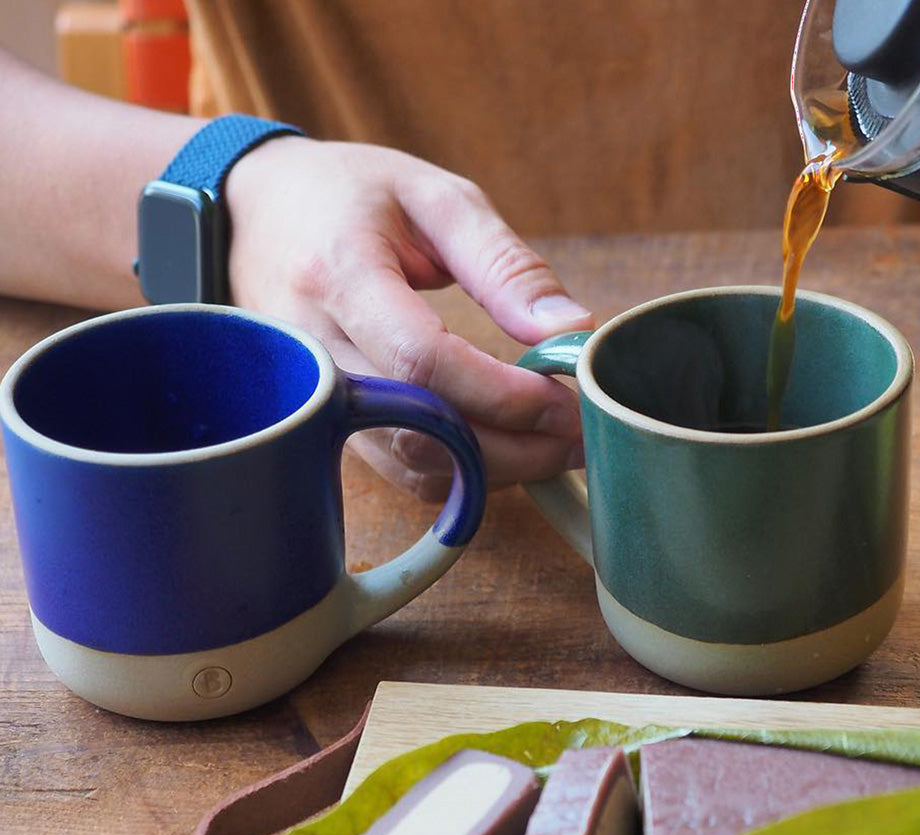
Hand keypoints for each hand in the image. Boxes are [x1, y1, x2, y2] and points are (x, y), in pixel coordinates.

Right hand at [225, 138, 591, 499]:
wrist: (251, 214)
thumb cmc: (347, 195)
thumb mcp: (434, 198)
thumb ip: (505, 264)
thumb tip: (572, 329)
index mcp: (339, 274)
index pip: (422, 363)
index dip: (504, 395)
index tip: (568, 398)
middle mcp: (315, 351)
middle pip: (421, 431)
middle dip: (517, 446)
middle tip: (583, 432)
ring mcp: (314, 398)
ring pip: (413, 465)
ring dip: (498, 468)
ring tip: (557, 441)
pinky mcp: (328, 424)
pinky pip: (400, 470)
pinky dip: (463, 470)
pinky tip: (506, 444)